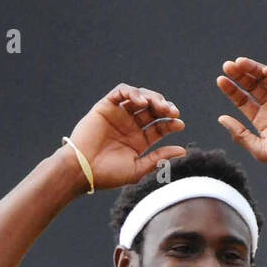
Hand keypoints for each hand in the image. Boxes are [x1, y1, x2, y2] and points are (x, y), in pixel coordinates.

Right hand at [66, 84, 186, 189]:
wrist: (83, 171)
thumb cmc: (109, 175)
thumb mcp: (138, 168)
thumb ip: (159, 158)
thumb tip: (183, 150)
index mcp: (139, 140)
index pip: (159, 127)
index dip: (171, 123)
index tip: (179, 124)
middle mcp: (130, 126)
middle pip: (152, 109)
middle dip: (164, 107)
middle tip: (172, 112)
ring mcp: (118, 115)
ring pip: (139, 97)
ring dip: (152, 97)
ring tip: (159, 105)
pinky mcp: (105, 106)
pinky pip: (120, 92)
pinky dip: (132, 92)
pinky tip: (141, 102)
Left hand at [216, 58, 266, 171]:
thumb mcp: (260, 148)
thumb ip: (240, 134)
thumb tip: (221, 118)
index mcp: (262, 119)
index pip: (243, 100)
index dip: (231, 89)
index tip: (221, 79)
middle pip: (253, 85)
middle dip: (240, 75)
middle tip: (228, 65)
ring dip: (255, 68)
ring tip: (241, 62)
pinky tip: (266, 71)